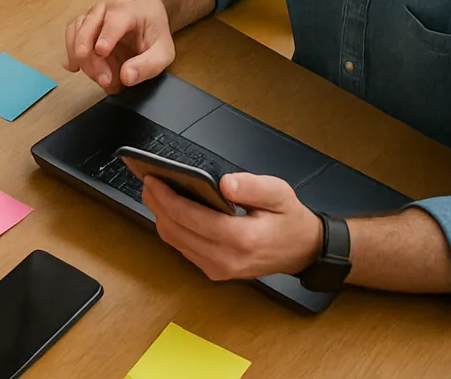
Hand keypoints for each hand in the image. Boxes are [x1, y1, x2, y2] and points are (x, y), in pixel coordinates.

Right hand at [63, 0, 175, 92]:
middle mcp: (104, 10)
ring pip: (76, 33)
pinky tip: (76, 67)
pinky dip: (72, 54)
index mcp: (127, 11)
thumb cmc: (153, 33)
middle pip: (88, 29)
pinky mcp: (82, 25)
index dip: (106, 37)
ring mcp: (90, 16)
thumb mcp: (163, 52)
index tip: (101, 52)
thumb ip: (148, 66)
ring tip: (97, 77)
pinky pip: (70, 37)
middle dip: (91, 58)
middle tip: (104, 80)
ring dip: (81, 59)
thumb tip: (126, 77)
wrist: (146, 16)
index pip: (113, 22)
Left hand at [143, 172, 322, 281]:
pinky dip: (172, 229)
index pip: (190, 218)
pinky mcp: (216, 271)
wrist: (303, 251)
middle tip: (148, 182)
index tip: (153, 179)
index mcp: (242, 239)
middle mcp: (227, 259)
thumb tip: (225, 183)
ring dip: (160, 216)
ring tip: (154, 193)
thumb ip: (252, 186)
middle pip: (176, 230)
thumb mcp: (279, 193)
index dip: (166, 198)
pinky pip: (184, 249)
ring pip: (175, 241)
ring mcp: (219, 269)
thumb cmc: (289, 220)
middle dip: (157, 204)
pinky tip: (169, 211)